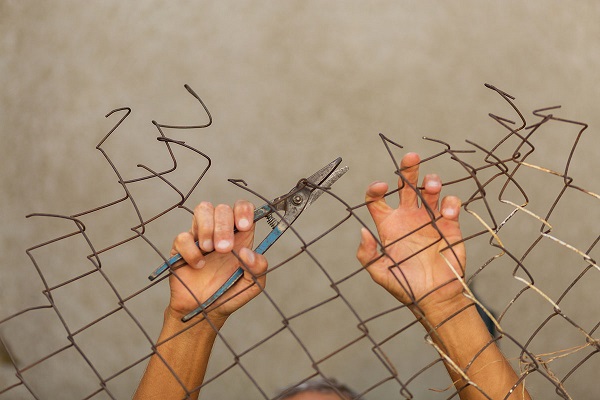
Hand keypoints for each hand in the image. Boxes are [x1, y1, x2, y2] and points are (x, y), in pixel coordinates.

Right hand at [167, 200, 267, 322]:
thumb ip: (259, 268)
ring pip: (202, 209)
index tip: (244, 226)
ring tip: (209, 250)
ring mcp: (200, 236)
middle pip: (222, 208)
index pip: (243, 207)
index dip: (243, 210)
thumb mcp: (252, 285)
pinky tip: (197, 265)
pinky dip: (190, 250)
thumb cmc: (229, 295)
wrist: (203, 312)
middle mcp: (221, 231)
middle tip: (224, 249)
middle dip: (224, 226)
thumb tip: (247, 251)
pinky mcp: (181, 247)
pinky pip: (182, 236)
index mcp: (240, 236)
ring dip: (207, 228)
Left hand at [357, 153, 466, 316]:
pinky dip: (451, 203)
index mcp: (388, 225)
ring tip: (431, 185)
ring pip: (430, 190)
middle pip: (406, 186)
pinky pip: (450, 206)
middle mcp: (408, 218)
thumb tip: (362, 231)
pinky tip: (447, 211)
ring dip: (431, 182)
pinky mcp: (450, 225)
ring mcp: (429, 219)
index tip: (381, 186)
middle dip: (408, 169)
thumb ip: (367, 254)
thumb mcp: (379, 273)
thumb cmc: (405, 287)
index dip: (376, 189)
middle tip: (411, 156)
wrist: (434, 299)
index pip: (377, 200)